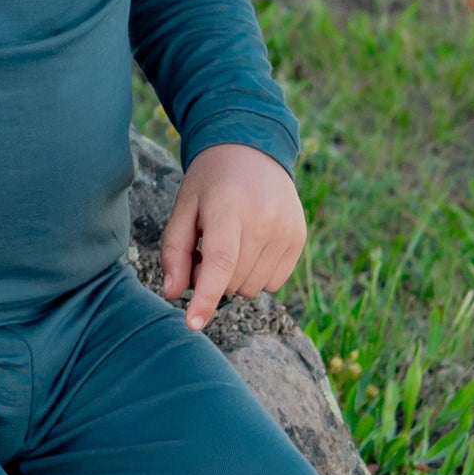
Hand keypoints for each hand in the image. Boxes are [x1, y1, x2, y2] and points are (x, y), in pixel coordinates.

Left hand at [159, 142, 306, 330]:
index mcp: (229, 209)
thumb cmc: (210, 182)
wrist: (252, 150)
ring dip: (235, 277)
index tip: (193, 324)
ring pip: (253, 287)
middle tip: (205, 246)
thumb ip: (174, 251)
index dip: (205, 297)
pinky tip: (251, 245)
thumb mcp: (183, 207)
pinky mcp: (300, 238)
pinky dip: (256, 274)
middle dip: (213, 277)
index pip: (220, 263)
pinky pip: (274, 283)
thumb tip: (173, 294)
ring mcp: (287, 230)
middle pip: (233, 281)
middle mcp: (264, 220)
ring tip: (231, 241)